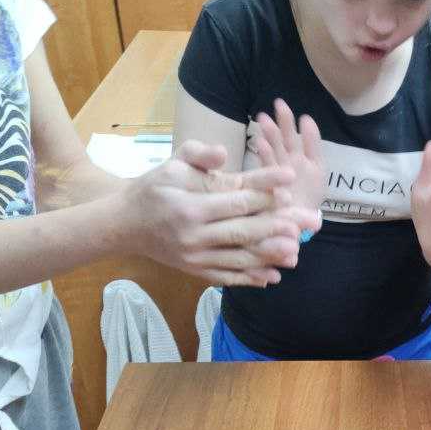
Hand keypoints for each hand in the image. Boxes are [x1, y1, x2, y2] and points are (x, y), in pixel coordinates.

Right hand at [118, 140, 319, 287]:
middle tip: (307, 222)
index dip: (266, 188)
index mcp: (190, 206)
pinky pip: (227, 276)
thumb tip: (223, 152)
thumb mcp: (171, 162)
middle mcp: (194, 235)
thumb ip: (198, 154)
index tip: (290, 179)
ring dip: (270, 255)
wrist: (124, 223)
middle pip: (244, 230)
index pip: (236, 197)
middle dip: (279, 225)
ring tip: (296, 252)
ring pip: (239, 257)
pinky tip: (272, 276)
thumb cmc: (154, 188)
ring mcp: (195, 257)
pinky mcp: (195, 271)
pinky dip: (250, 278)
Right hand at [251, 99, 326, 215]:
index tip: (305, 119)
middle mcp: (292, 164)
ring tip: (263, 118)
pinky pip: (268, 167)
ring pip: (276, 150)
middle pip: (288, 141)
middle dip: (283, 123)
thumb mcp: (318, 174)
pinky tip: (259, 142)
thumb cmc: (308, 203)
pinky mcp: (269, 182)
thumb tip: (307, 127)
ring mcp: (280, 172)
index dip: (307, 132)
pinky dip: (264, 155)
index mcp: (308, 162)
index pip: (308, 143)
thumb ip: (312, 146)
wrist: (296, 227)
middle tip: (279, 104)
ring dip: (269, 134)